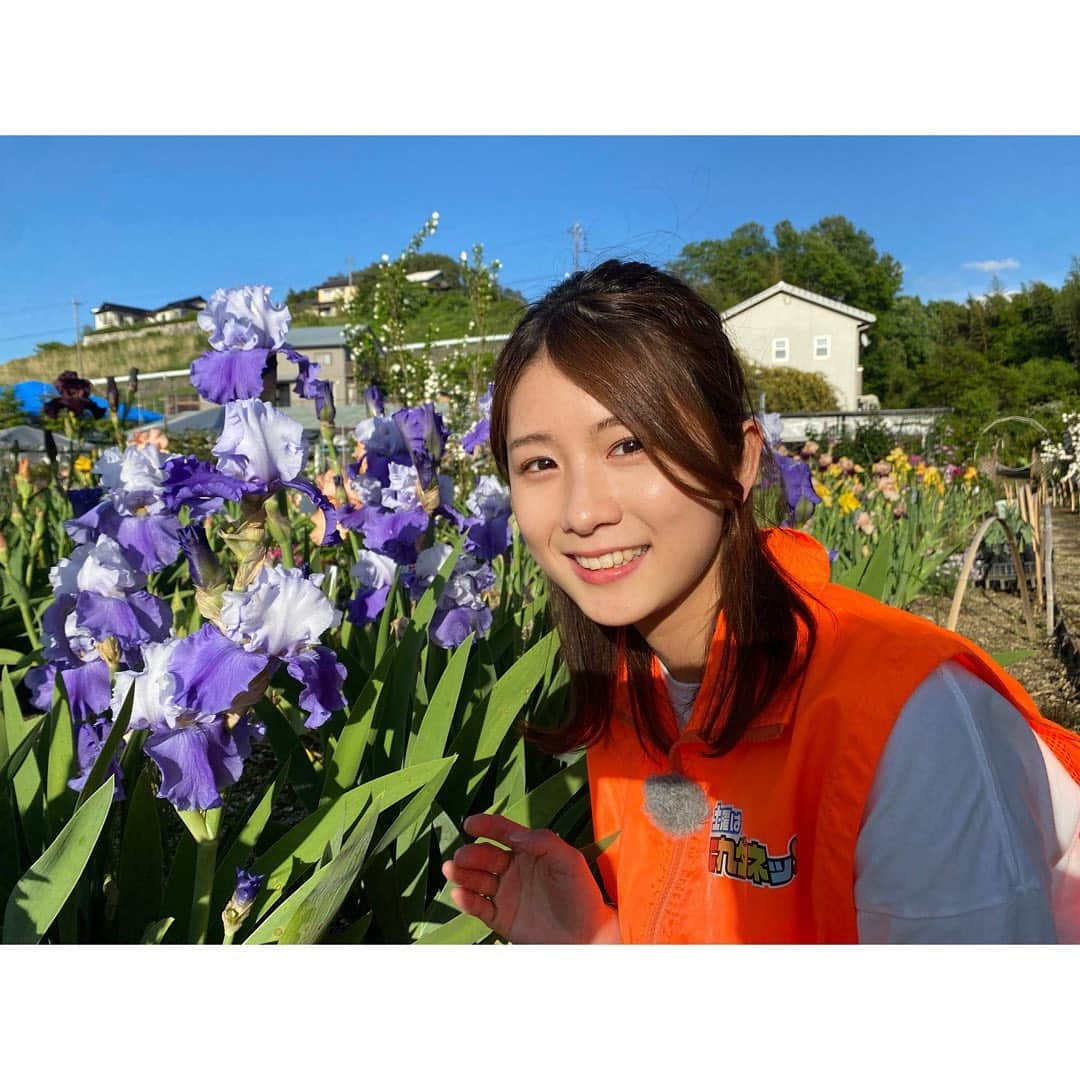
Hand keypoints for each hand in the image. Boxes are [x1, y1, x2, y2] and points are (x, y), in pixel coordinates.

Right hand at [442, 813, 619, 944]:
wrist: (587, 937)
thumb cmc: (582, 894)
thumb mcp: (569, 860)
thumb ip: (543, 841)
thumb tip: (514, 834)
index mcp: (530, 851)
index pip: (503, 833)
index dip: (486, 826)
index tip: (470, 824)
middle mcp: (514, 870)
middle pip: (485, 856)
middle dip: (471, 854)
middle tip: (461, 857)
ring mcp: (506, 894)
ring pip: (477, 880)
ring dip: (462, 874)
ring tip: (451, 870)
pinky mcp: (502, 918)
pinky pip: (479, 907)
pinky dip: (466, 900)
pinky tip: (460, 894)